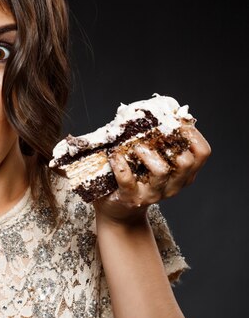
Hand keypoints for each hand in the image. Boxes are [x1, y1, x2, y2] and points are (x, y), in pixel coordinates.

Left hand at [93, 124, 210, 223]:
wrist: (118, 210)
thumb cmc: (135, 176)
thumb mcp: (152, 159)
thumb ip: (158, 139)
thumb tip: (156, 106)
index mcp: (184, 174)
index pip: (202, 153)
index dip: (193, 134)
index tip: (177, 120)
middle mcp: (173, 185)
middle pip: (186, 161)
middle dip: (169, 140)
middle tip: (153, 132)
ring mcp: (153, 194)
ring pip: (161, 171)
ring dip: (146, 152)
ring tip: (134, 146)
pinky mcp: (131, 198)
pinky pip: (128, 180)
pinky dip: (120, 164)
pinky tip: (115, 155)